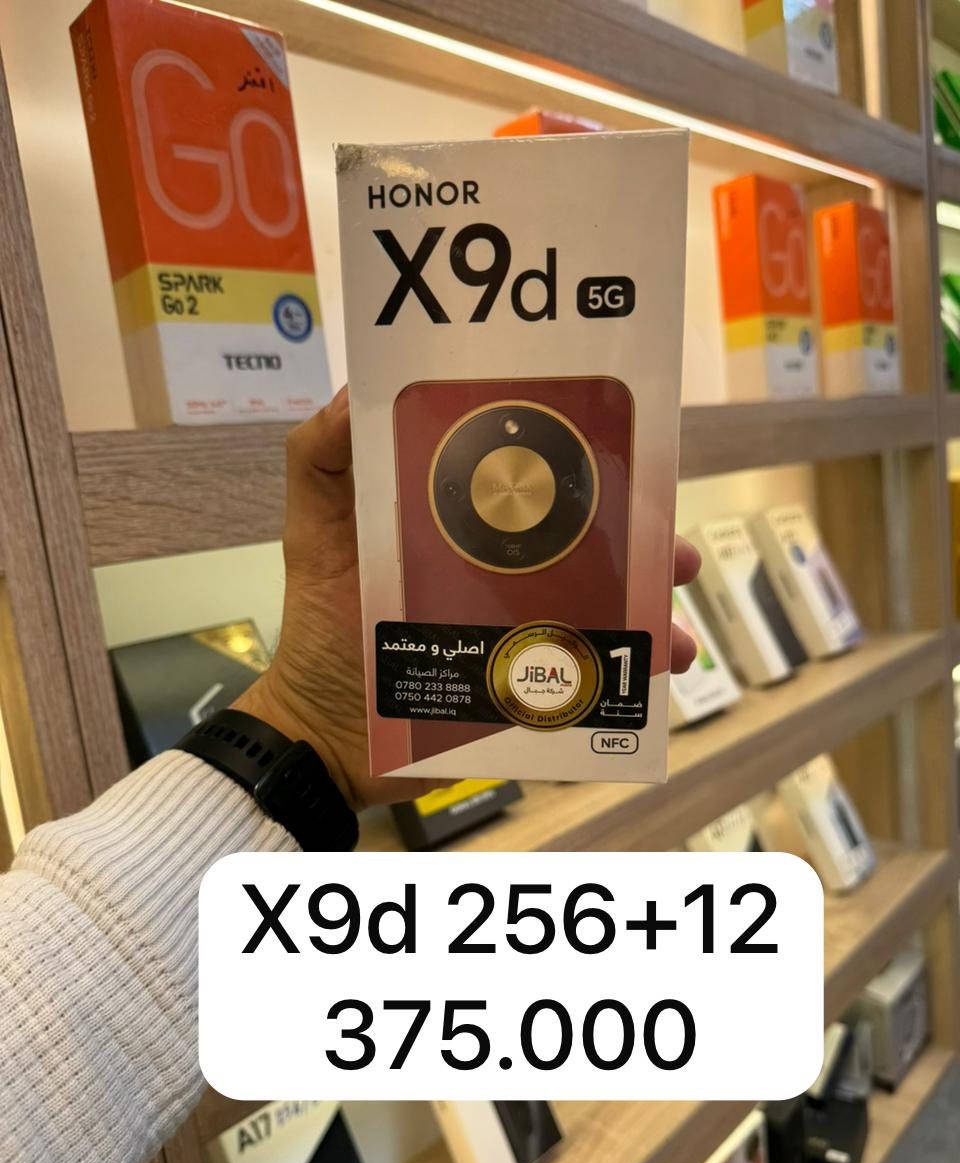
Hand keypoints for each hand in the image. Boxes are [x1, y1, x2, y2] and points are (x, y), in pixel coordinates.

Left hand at [236, 388, 700, 808]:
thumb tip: (355, 391)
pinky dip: (630, 666)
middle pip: (578, 537)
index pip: (523, 475)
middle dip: (635, 532)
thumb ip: (319, 463)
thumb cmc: (322, 634)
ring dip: (647, 598)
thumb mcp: (313, 537)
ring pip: (598, 601)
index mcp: (455, 522)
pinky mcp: (525, 680)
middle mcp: (497, 568)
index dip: (570, 455)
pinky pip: (588, 668)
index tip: (614, 438)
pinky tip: (659, 663)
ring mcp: (516, 626)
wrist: (327, 743)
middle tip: (667, 539)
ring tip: (674, 607)